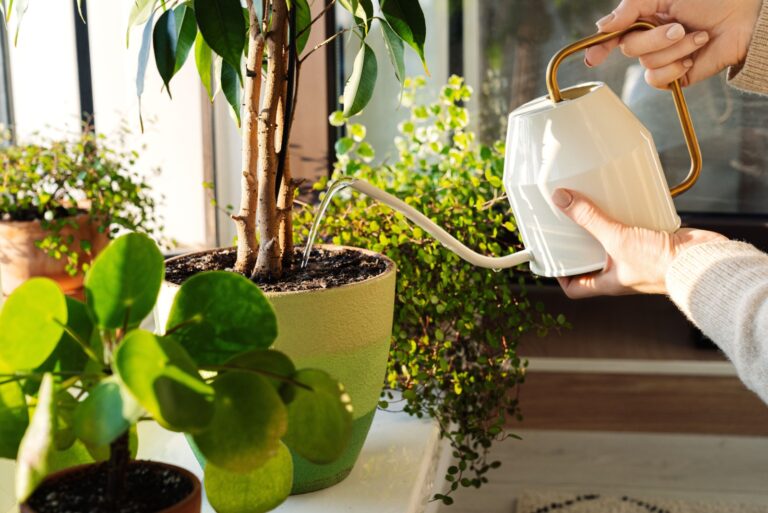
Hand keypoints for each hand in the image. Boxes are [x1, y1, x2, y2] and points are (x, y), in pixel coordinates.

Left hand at [551, 189, 726, 297]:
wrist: (703, 262)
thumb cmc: (662, 266)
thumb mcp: (617, 239)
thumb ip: (589, 219)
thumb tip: (562, 200)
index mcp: (609, 282)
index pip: (575, 287)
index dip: (560, 276)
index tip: (551, 258)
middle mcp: (622, 273)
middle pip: (592, 262)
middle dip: (580, 244)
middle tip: (567, 224)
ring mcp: (639, 258)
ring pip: (614, 243)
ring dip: (604, 226)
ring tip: (591, 206)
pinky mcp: (655, 242)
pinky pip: (636, 230)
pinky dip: (629, 216)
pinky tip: (623, 200)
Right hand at [585, 0, 762, 87]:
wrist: (745, 17)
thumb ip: (630, 8)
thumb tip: (602, 26)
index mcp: (645, 18)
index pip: (613, 35)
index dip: (599, 47)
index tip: (592, 58)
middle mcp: (651, 39)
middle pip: (630, 49)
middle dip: (655, 39)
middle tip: (679, 27)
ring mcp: (663, 58)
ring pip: (647, 64)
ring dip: (675, 49)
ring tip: (698, 36)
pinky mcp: (676, 75)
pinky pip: (658, 80)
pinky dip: (675, 68)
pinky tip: (692, 57)